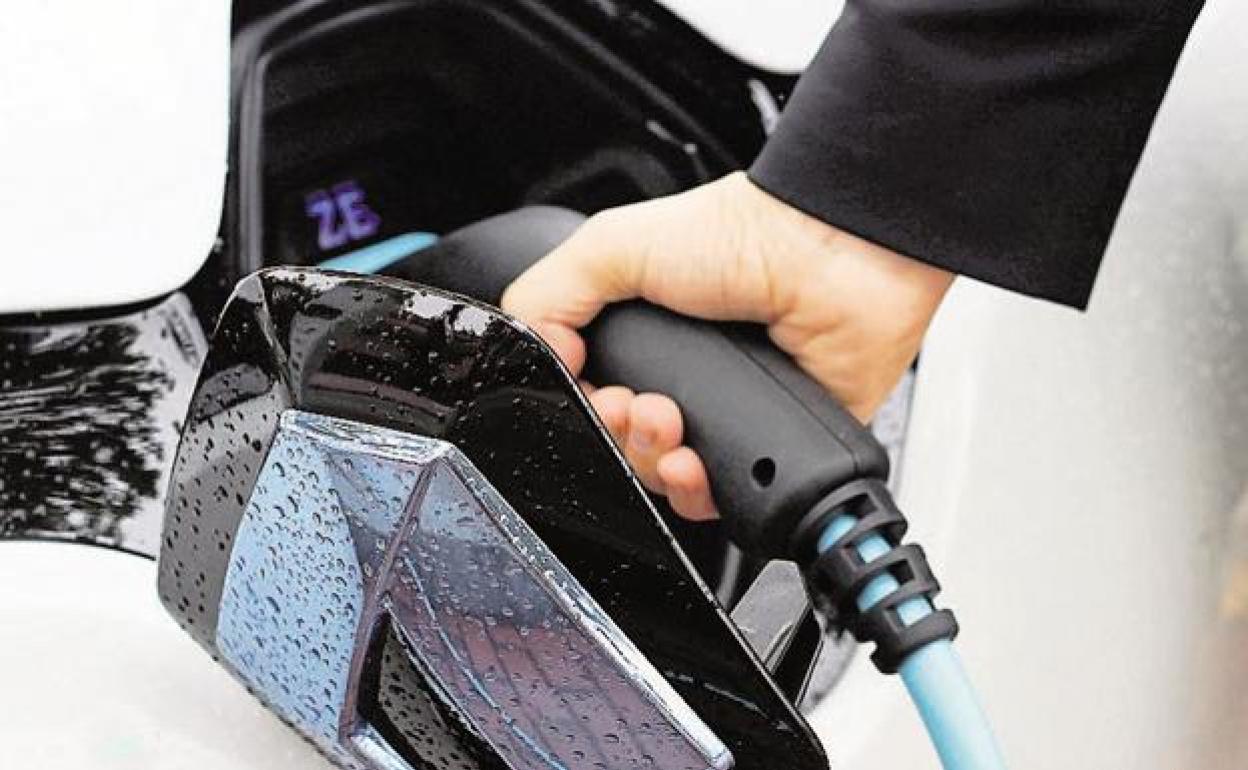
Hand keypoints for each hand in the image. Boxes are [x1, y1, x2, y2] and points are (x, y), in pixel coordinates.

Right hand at [502, 172, 952, 520]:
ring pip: (667, 482)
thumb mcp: (612, 245)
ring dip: (655, 468)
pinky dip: (701, 496)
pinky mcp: (772, 449)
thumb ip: (549, 295)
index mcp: (645, 338)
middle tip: (640, 408)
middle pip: (625, 448)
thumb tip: (535, 354)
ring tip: (670, 427)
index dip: (585, 410)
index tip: (594, 394)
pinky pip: (725, 502)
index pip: (592, 400)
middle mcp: (685, 380)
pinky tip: (695, 467)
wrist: (828, 256)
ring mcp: (729, 416)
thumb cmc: (739, 236)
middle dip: (621, 438)